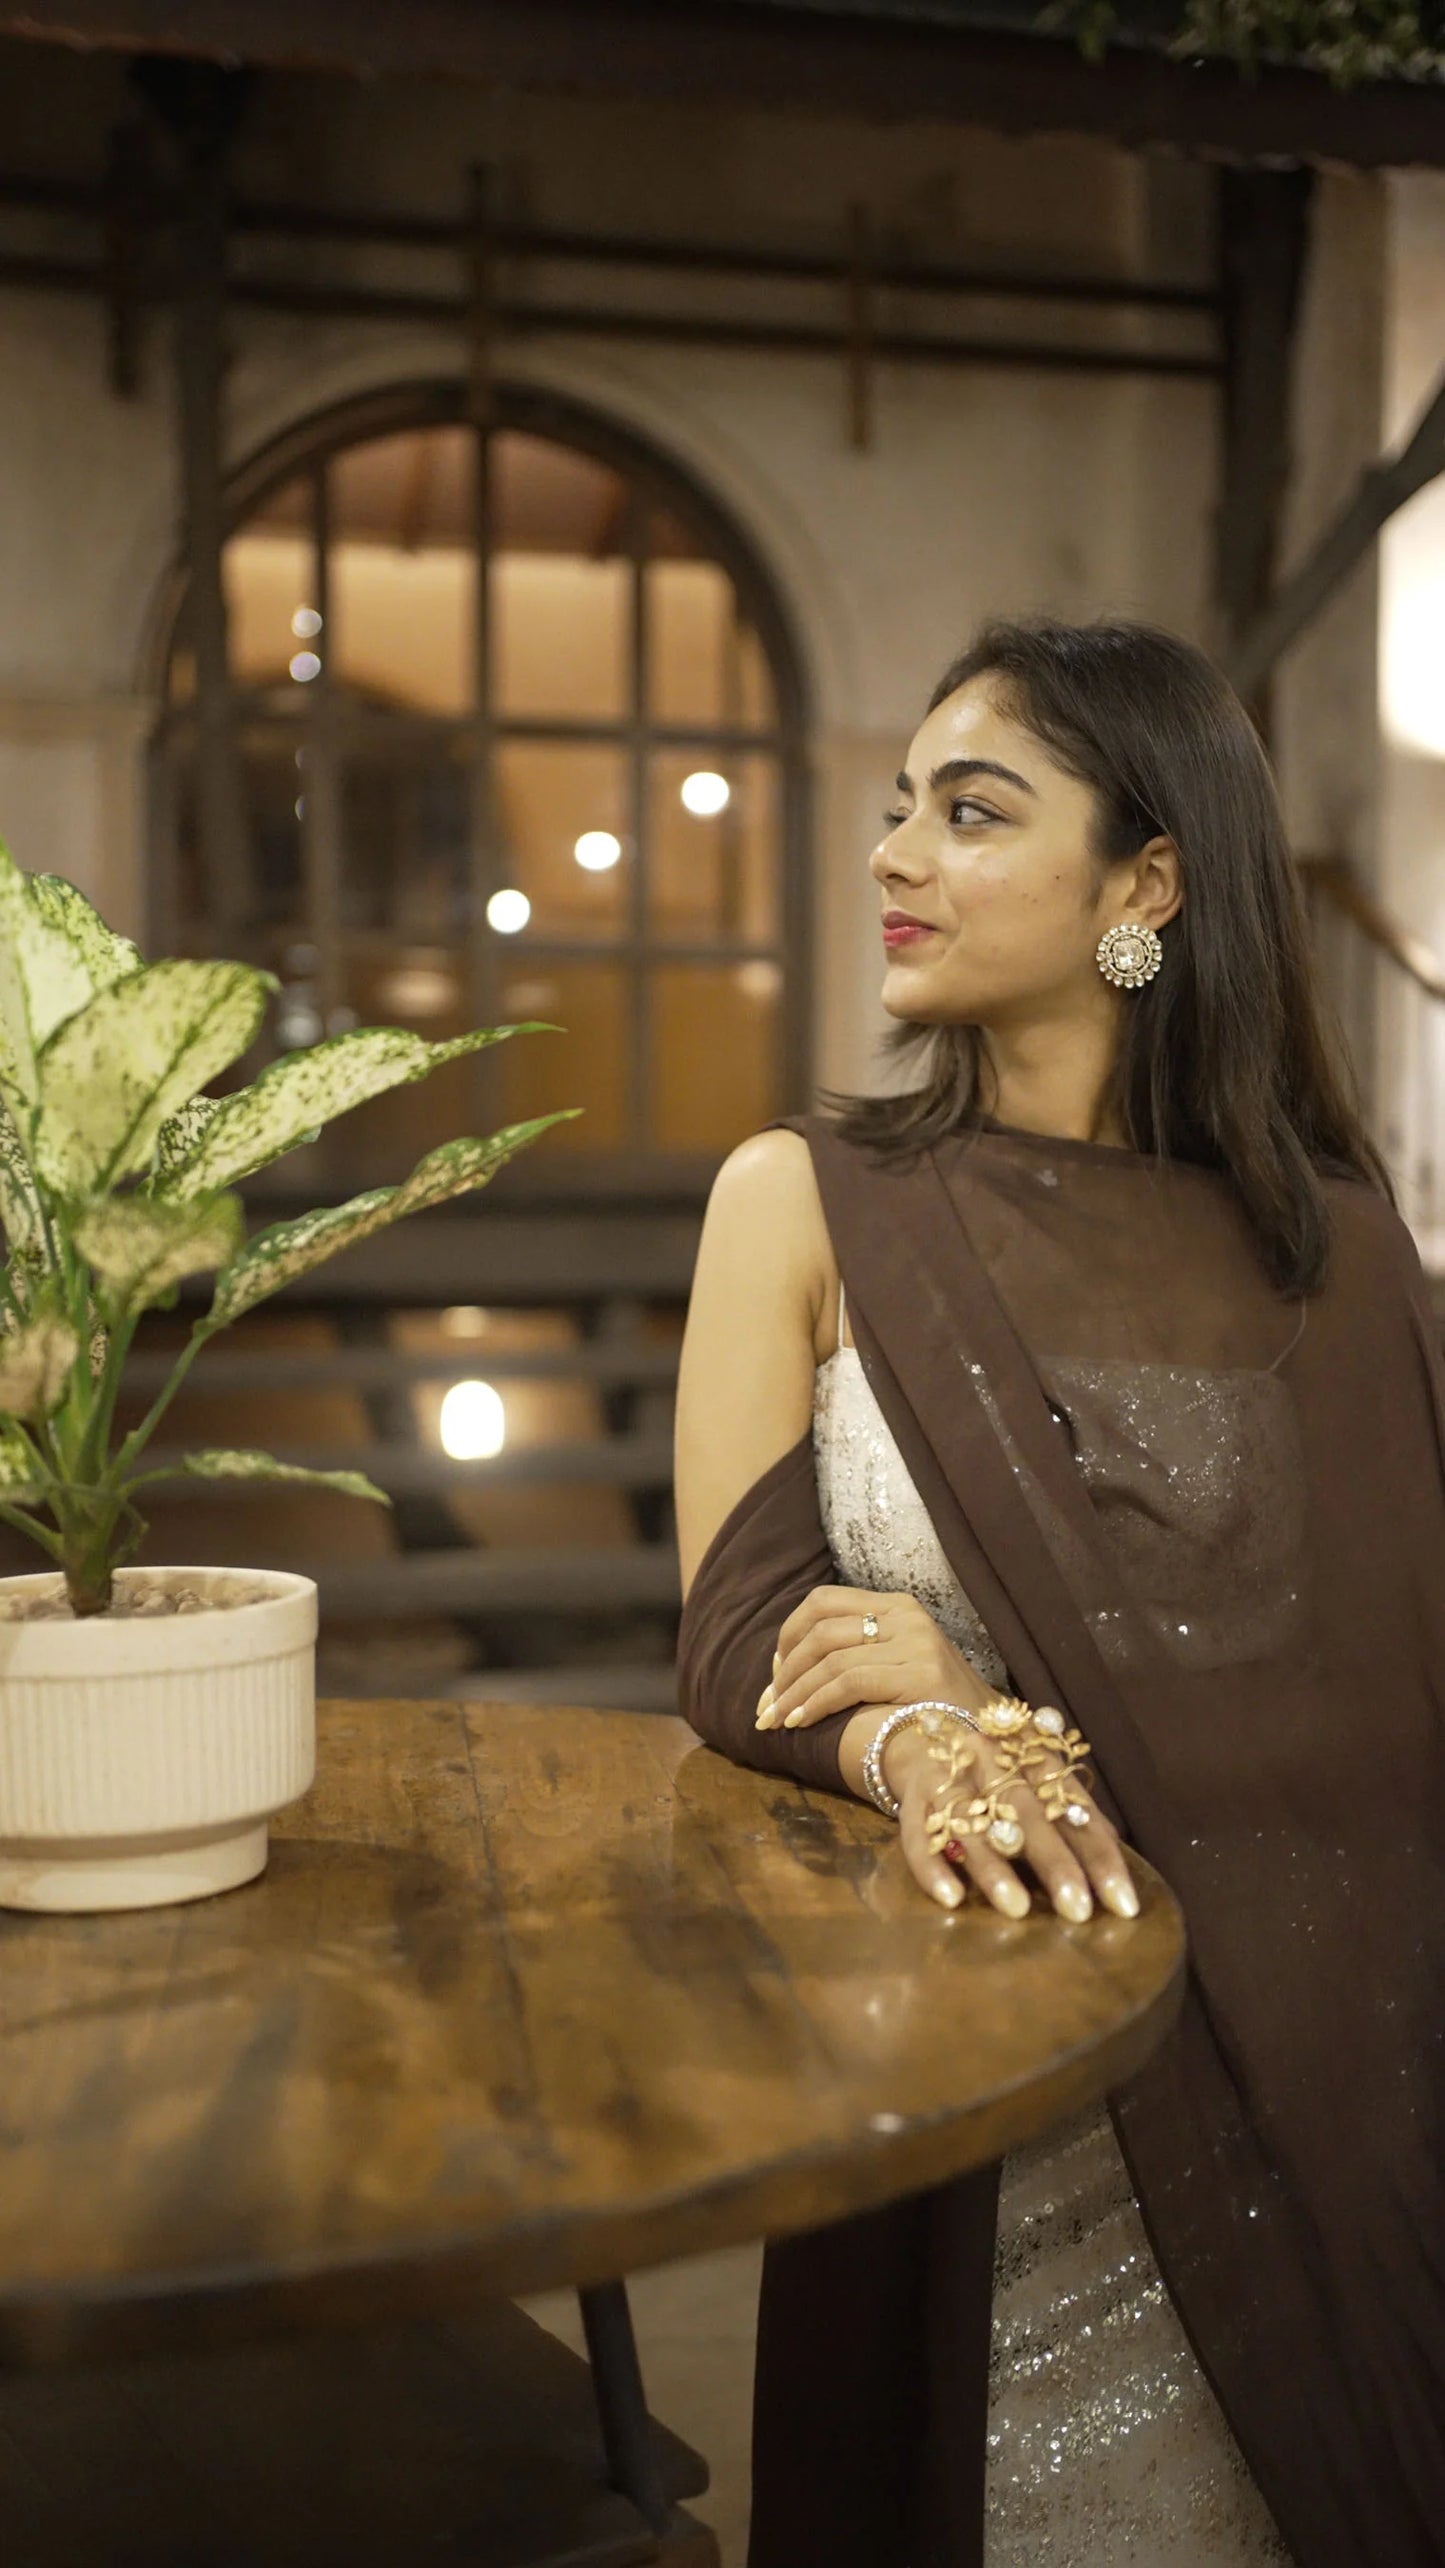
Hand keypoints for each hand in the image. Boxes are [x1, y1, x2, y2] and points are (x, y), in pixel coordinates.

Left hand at [755, 1584, 991, 1731]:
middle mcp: (906, 1616)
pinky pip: (849, 1683)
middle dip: (784, 1670)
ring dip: (794, 1693)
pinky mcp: (920, 1674)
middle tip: (767, 1706)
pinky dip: (817, 1703)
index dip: (789, 1635)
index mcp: (897, 1605)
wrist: (990, 1736)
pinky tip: (801, 1722)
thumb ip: (854, 1652)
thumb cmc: (933, 1706)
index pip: (823, 1601)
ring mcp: (916, 1643)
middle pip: (820, 1629)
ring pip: (830, 1659)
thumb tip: (785, 1669)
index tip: (775, 1675)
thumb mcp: (895, 1664)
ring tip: (776, 1721)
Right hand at [884, 1720, 1138, 1922]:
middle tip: (1079, 1910)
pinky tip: (951, 1899)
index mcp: (1034, 1757)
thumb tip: (1116, 1872)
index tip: (1123, 1906)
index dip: (1101, 1857)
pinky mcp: (913, 1802)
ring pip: (972, 1822)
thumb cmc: (998, 1777)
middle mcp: (993, 1760)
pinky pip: (919, 1837)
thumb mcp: (1039, 1786)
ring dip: (995, 1867)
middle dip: (1055, 1862)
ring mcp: (949, 1778)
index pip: (1075, 1809)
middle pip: (1027, 1812)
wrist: (925, 1738)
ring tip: (1018, 1909)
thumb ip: (1074, 1821)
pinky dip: (933, 1868)